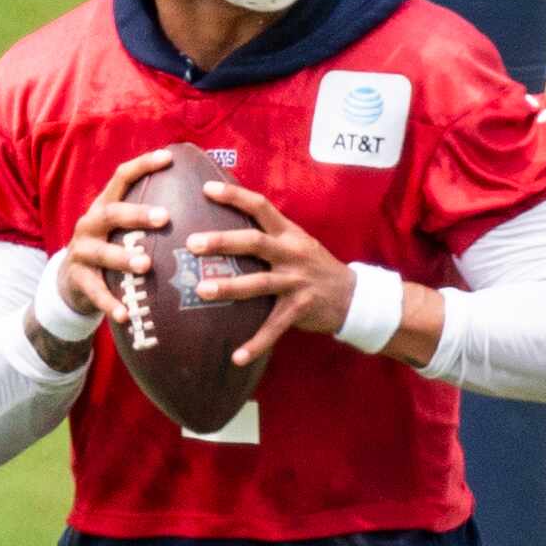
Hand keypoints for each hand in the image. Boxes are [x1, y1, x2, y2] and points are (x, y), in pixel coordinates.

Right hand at [56, 148, 172, 322]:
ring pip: (102, 253)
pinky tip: (125, 314)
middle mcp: (90, 223)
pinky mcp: (78, 280)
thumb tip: (200, 198)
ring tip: (146, 264)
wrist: (72, 281)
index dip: (144, 165)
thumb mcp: (123, 229)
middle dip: (138, 214)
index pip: (122, 177)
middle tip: (166, 218)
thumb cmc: (112, 249)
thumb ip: (149, 217)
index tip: (169, 157)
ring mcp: (81, 251)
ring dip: (124, 258)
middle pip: (112, 213)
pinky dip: (110, 303)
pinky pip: (95, 292)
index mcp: (105, 206)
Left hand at [187, 179, 354, 366]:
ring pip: (259, 283)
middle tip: (193, 243)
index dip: (234, 195)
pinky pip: (274, 328)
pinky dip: (256, 344)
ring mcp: (296, 282)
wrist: (352, 296)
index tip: (206, 188)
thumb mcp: (296, 242)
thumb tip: (226, 222)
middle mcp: (291, 254)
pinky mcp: (300, 309)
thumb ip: (268, 234)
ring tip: (202, 291)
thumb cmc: (314, 266)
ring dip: (230, 287)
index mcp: (288, 233)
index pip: (260, 206)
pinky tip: (236, 357)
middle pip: (255, 242)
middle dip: (223, 242)